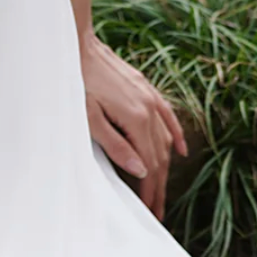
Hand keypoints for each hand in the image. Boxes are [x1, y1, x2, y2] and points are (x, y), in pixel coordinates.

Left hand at [80, 32, 187, 220]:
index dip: (150, 191)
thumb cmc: (77, 82)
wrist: (77, 45)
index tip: (150, 212)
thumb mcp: (89, 119)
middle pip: (160, 156)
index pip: (149, 165)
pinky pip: (168, 117)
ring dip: (165, 167)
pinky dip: (175, 136)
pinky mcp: (145, 89)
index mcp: (136, 119)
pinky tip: (179, 150)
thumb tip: (142, 171)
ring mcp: (150, 98)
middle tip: (158, 211)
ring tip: (162, 189)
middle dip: (159, 186)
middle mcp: (149, 109)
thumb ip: (116, 146)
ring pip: (165, 139)